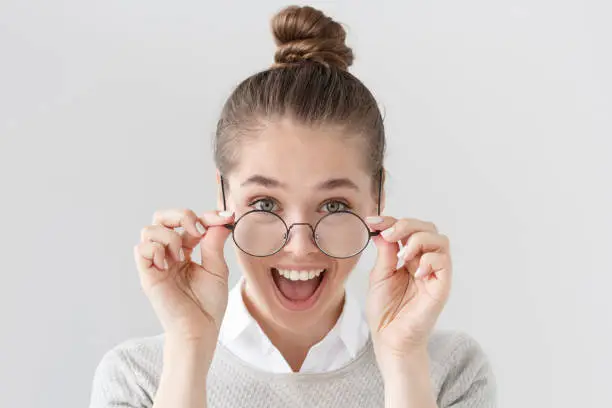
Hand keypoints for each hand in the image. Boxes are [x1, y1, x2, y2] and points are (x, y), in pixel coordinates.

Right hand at [134, 208, 233, 349]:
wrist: (200, 330)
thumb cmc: (208, 305)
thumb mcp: (217, 269)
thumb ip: (215, 243)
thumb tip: (221, 220)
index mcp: (186, 250)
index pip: (189, 222)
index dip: (207, 216)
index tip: (227, 218)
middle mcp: (168, 254)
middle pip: (162, 217)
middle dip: (181, 215)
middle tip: (197, 230)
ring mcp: (157, 263)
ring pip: (150, 229)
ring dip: (170, 236)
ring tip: (183, 256)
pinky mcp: (148, 275)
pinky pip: (142, 249)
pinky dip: (156, 249)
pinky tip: (170, 264)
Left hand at [365, 216, 451, 363]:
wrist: (389, 339)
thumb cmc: (385, 312)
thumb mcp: (379, 276)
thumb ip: (385, 253)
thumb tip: (382, 230)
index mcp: (408, 257)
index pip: (406, 229)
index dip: (390, 220)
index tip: (372, 221)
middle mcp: (424, 261)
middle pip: (427, 228)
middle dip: (406, 224)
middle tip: (389, 234)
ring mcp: (434, 273)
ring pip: (440, 240)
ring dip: (419, 239)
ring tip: (402, 254)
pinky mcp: (441, 286)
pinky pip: (443, 262)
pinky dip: (429, 260)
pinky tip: (415, 271)